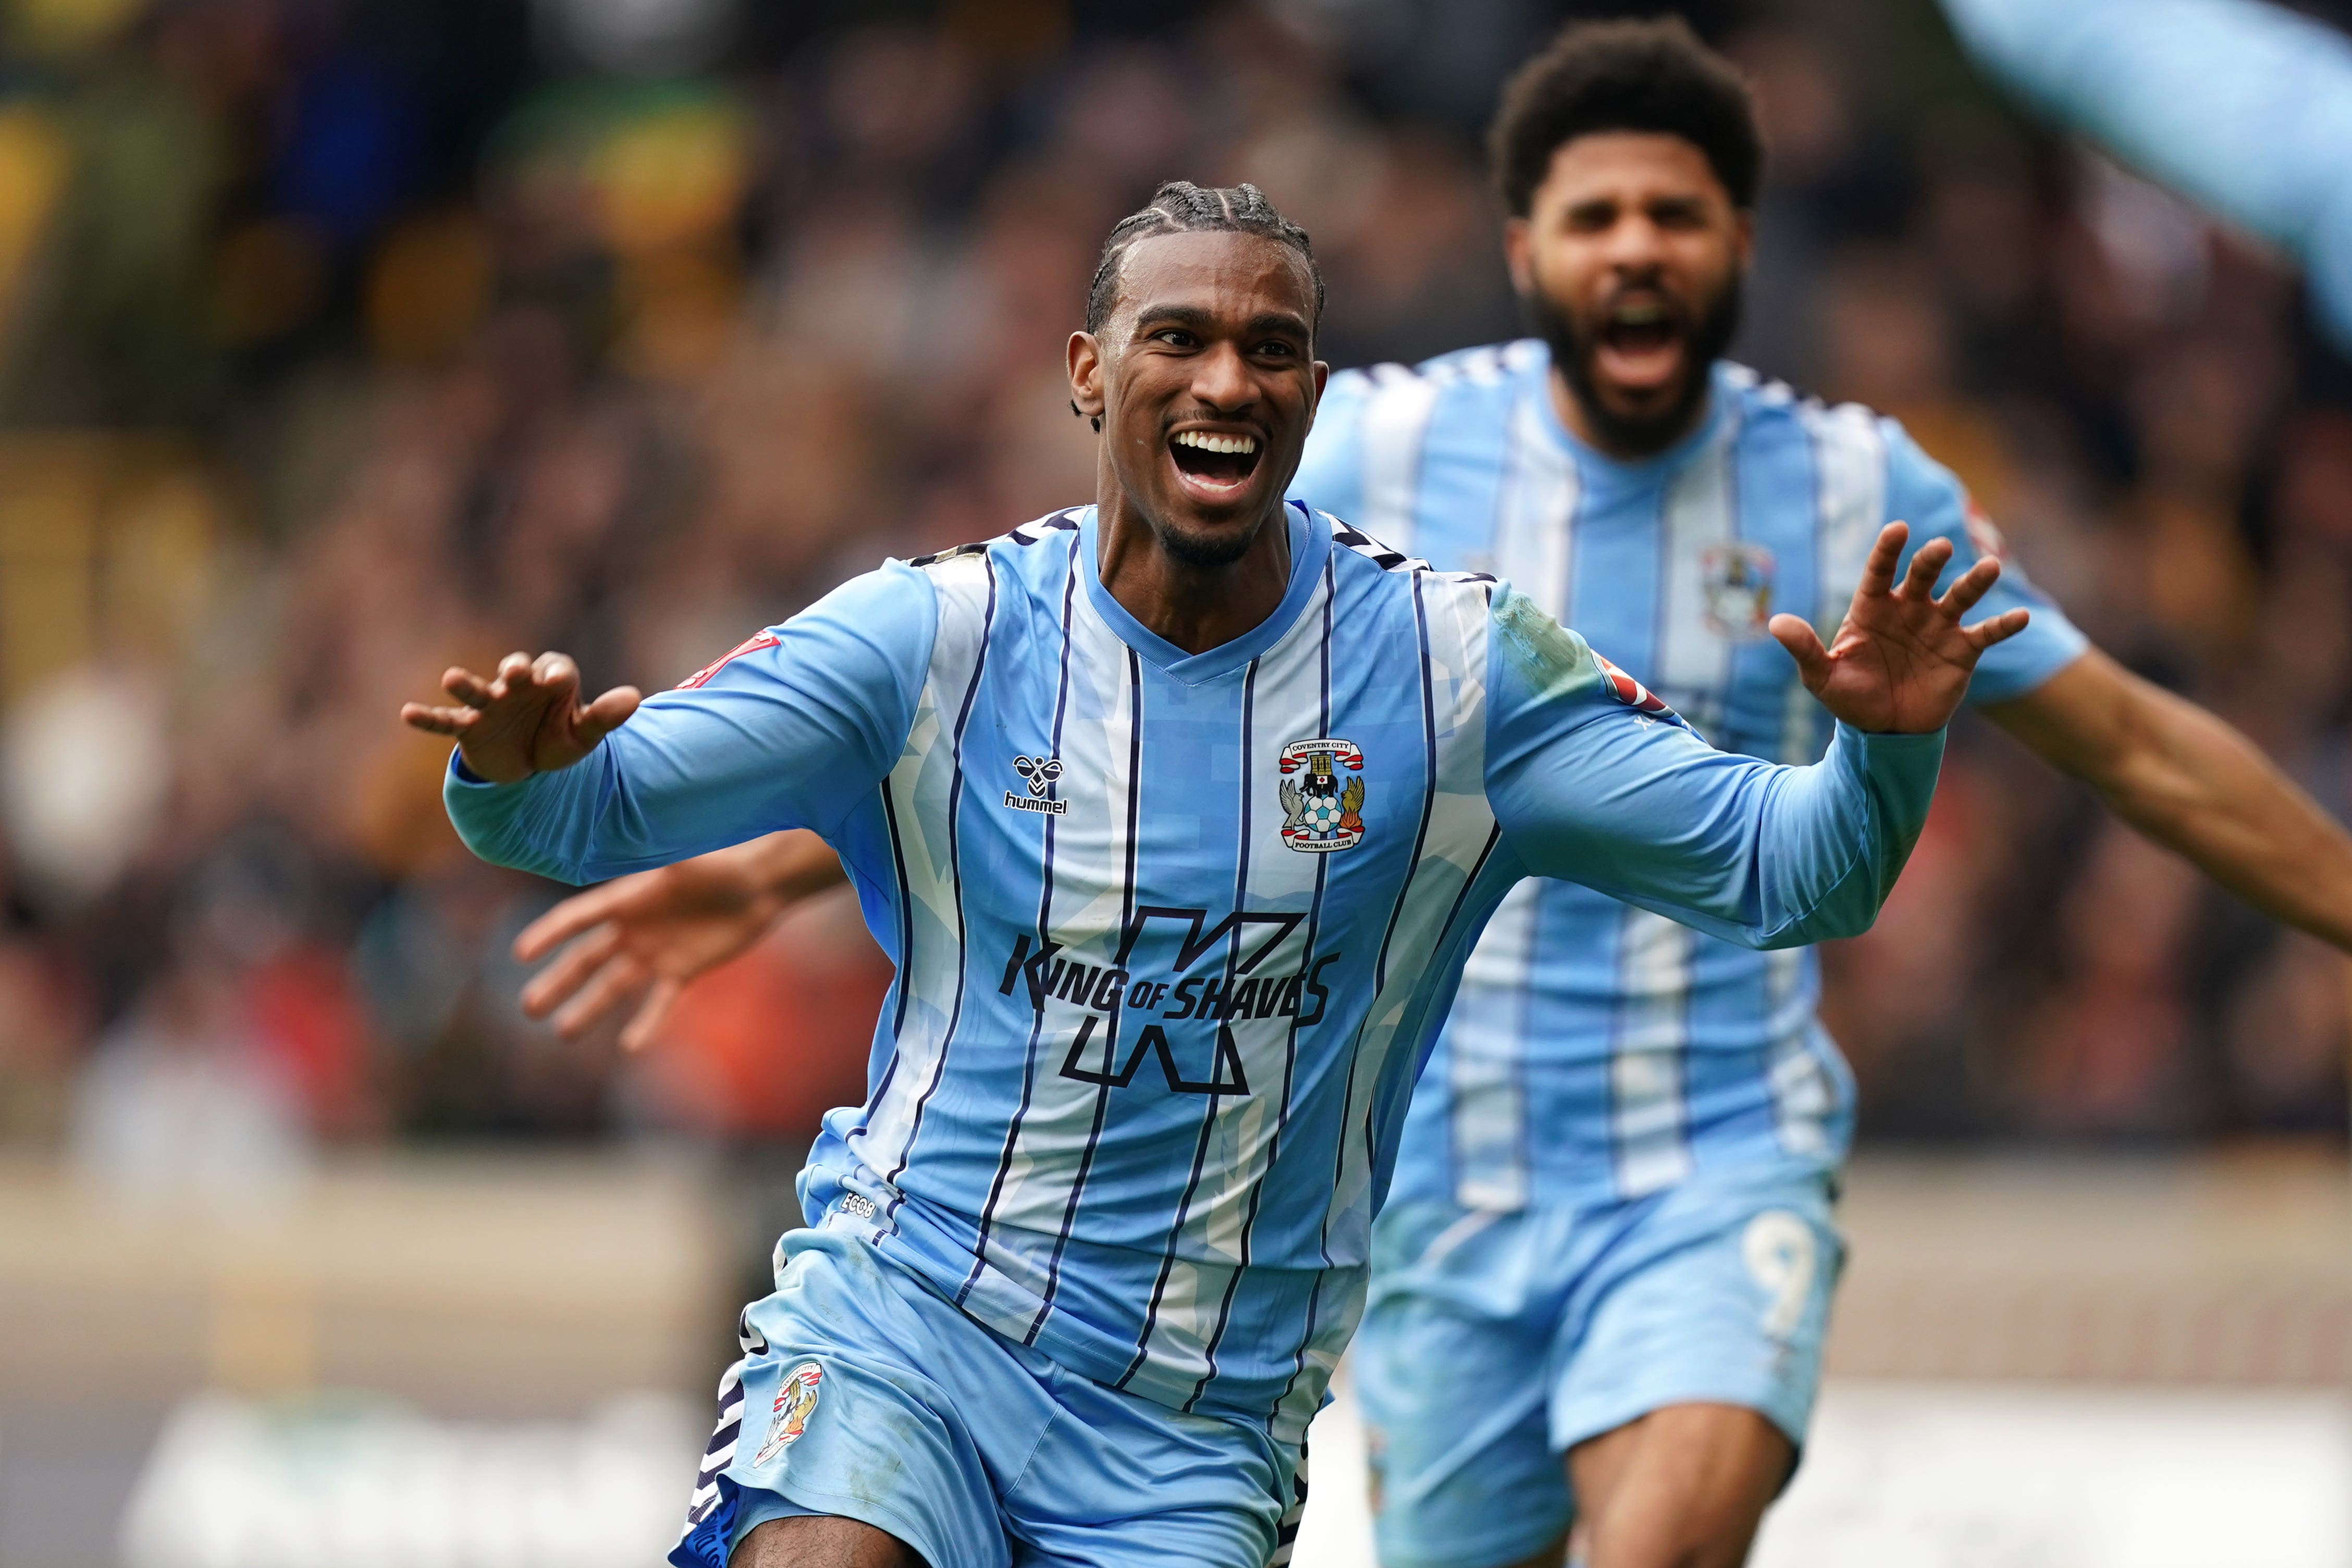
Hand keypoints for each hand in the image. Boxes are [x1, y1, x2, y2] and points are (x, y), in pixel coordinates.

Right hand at [401, 651, 640, 783]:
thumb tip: (635, 697)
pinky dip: (428, 719)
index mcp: (551, 682)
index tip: (559, 682)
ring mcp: (491, 706)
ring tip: (450, 678)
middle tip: (515, 672)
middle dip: (514, 669)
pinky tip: (406, 714)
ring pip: (478, 690)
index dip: (558, 674)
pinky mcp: (470, 728)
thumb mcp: (583, 735)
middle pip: (516, 669)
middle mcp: (519, 687)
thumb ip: (604, 717)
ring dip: (465, 684)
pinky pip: (447, 723)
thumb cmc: (557, 740)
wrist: (528, 765)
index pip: (557, 669)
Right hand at [512, 831, 845, 1049]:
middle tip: (528, 1008)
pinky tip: (631, 1047)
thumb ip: (654, 852)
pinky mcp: (682, 971)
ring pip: (613, 986)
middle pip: (585, 960)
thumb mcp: (684, 856)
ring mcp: (655, 952)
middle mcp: (633, 928)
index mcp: (626, 898)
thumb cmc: (722, 863)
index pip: (578, 919)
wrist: (760, 885)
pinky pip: (660, 1002)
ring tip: (564, 1033)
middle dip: (558, 983)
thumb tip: (625, 827)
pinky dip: (647, 1023)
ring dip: (589, 1009)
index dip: (548, 934)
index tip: (520, 953)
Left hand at [1769, 522, 2028, 734]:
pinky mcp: (1963, 650)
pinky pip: (1986, 633)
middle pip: (1922, 577)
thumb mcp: (1822, 677)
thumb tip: (1775, 624)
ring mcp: (1938, 627)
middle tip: (1939, 548)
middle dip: (1930, 561)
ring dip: (1975, 582)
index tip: (1896, 529)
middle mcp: (1909, 609)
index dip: (1887, 550)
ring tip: (1990, 568)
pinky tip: (2021, 617)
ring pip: (1959, 597)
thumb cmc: (1851, 697)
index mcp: (1872, 608)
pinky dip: (2004, 625)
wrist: (1884, 729)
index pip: (1879, 572)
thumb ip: (1804, 649)